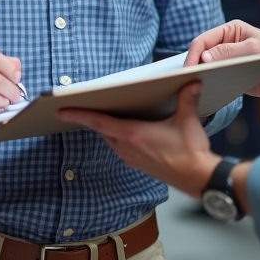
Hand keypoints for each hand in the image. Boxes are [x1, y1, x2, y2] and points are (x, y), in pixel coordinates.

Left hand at [56, 82, 219, 198]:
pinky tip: (127, 131)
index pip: (98, 122)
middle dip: (91, 118)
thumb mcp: (188, 120)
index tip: (61, 110)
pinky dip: (118, 137)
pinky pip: (121, 148)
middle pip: (102, 130)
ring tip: (105, 114)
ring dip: (106, 128)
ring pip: (111, 140)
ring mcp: (132, 158)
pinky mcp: (139, 164)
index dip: (78, 115)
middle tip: (79, 106)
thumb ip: (187, 98)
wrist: (198, 179)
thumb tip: (193, 81)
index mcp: (133, 134)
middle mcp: (128, 148)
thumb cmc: (191, 153)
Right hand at [184, 20, 259, 97]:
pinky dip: (209, 85)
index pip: (203, 40)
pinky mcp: (231, 75)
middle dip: (193, 66)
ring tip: (192, 88)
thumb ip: (228, 52)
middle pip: (201, 54)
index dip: (193, 54)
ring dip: (200, 76)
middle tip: (185, 80)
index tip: (187, 69)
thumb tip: (204, 57)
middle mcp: (226, 44)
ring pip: (207, 68)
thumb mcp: (252, 51)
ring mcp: (227, 60)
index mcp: (230, 31)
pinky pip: (215, 79)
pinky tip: (204, 93)